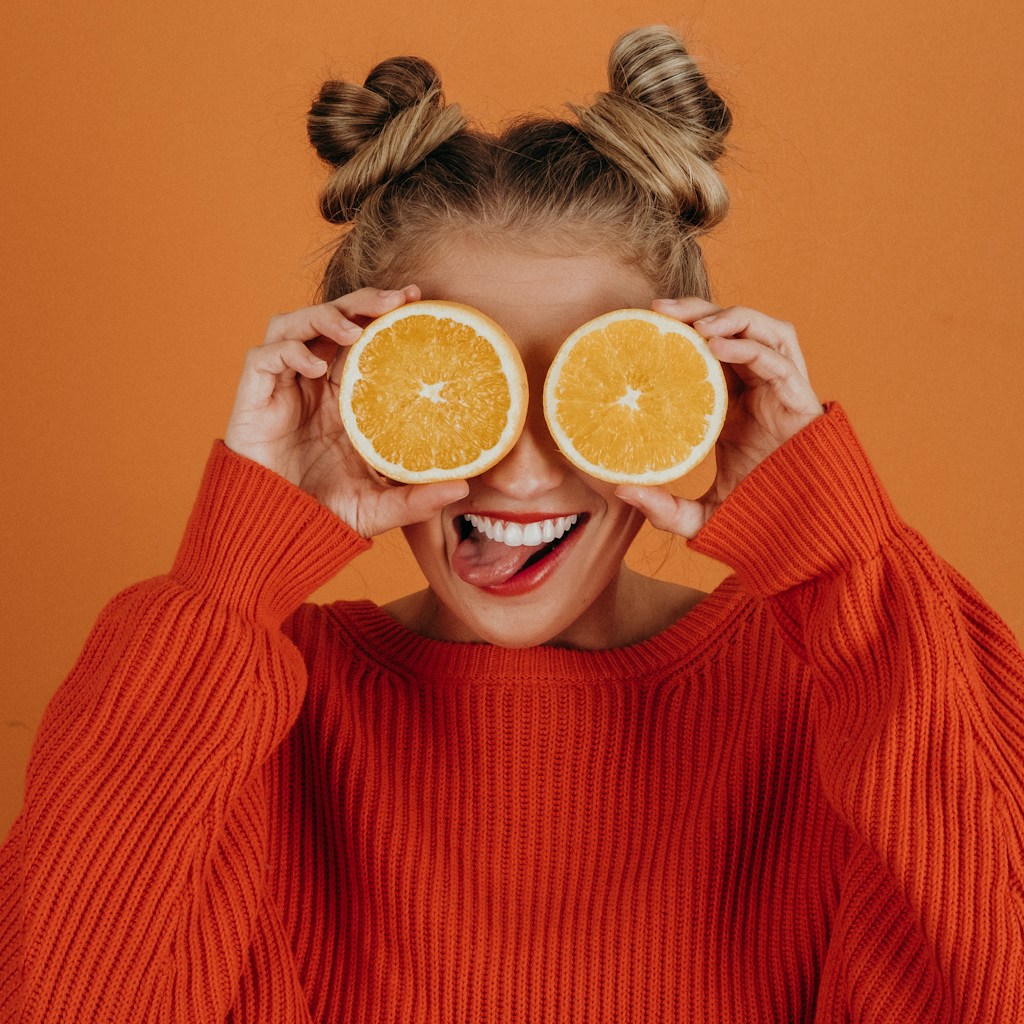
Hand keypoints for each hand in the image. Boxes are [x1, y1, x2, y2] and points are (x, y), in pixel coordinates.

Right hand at [224, 286, 468, 536]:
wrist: (276, 532)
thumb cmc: (325, 513)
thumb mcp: (380, 506)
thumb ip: (418, 498)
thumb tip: (465, 486)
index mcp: (345, 396)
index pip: (364, 337)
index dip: (385, 313)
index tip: (418, 300)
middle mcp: (313, 382)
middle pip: (334, 318)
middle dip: (362, 300)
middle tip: (398, 299)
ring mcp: (283, 386)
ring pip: (295, 324)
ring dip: (325, 317)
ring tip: (355, 330)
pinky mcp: (253, 396)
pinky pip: (265, 356)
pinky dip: (290, 351)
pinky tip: (315, 367)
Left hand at [616, 298, 823, 538]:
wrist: (802, 534)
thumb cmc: (757, 517)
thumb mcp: (700, 515)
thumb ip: (663, 507)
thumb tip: (621, 491)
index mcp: (733, 404)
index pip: (708, 351)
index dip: (681, 331)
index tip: (644, 325)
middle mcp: (758, 390)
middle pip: (733, 328)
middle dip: (699, 310)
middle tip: (659, 310)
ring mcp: (781, 392)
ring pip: (762, 330)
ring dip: (730, 316)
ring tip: (695, 324)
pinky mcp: (801, 400)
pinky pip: (777, 359)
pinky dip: (748, 346)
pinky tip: (717, 346)